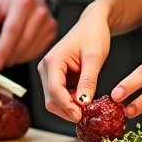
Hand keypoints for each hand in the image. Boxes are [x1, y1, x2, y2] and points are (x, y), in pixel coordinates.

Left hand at [0, 0, 57, 68]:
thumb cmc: (7, 4)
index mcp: (23, 2)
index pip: (12, 30)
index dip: (2, 50)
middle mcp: (39, 12)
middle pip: (22, 42)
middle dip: (7, 58)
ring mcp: (48, 23)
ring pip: (29, 50)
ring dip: (14, 59)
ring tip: (3, 59)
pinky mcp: (52, 32)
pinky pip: (36, 52)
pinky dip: (23, 58)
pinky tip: (14, 55)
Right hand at [36, 6, 111, 122]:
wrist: (92, 25)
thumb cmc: (93, 35)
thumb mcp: (95, 57)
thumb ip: (88, 80)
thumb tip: (84, 103)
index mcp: (53, 60)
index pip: (54, 89)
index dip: (66, 106)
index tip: (80, 116)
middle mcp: (46, 68)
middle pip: (51, 99)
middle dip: (68, 110)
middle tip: (89, 115)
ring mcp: (50, 74)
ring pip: (55, 101)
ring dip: (71, 107)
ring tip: (90, 106)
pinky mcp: (56, 78)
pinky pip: (61, 97)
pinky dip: (73, 102)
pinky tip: (86, 100)